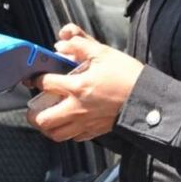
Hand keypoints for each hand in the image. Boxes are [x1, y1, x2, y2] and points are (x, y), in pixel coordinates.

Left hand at [25, 23, 143, 141]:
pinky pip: (73, 137)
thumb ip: (79, 45)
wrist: (147, 99)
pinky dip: (66, 132)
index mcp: (77, 87)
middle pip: (43, 119)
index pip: (45, 84)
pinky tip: (68, 122)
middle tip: (33, 104)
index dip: (36, 79)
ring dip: (46, 126)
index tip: (36, 77)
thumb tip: (62, 44)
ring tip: (46, 117)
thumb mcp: (103, 53)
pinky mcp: (95, 131)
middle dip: (33, 112)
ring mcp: (85, 123)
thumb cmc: (128, 76)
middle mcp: (77, 108)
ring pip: (55, 134)